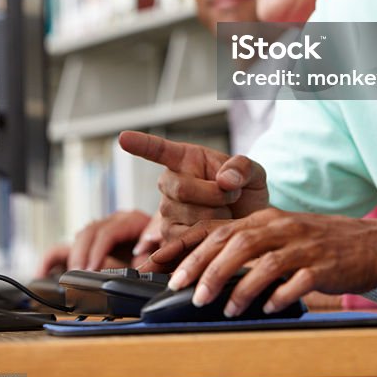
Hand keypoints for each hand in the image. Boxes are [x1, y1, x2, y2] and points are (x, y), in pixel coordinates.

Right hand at [118, 131, 268, 242]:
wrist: (249, 224)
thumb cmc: (246, 192)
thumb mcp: (253, 172)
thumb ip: (242, 168)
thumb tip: (225, 179)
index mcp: (186, 159)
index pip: (159, 149)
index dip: (141, 144)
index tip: (124, 137)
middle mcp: (170, 183)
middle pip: (182, 188)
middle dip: (215, 195)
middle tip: (232, 195)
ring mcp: (167, 212)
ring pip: (187, 216)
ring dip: (216, 217)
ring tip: (225, 213)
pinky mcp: (169, 238)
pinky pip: (186, 239)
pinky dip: (208, 237)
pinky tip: (216, 230)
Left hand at [154, 209, 376, 316]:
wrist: (367, 244)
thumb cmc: (316, 243)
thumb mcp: (279, 236)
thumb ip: (247, 246)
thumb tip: (205, 269)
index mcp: (266, 219)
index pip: (220, 228)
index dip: (189, 246)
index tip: (162, 265)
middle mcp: (280, 227)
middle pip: (236, 242)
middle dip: (206, 266)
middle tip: (187, 290)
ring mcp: (302, 246)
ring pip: (262, 261)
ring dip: (239, 286)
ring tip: (225, 307)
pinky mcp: (322, 265)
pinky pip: (296, 281)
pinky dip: (278, 295)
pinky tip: (268, 308)